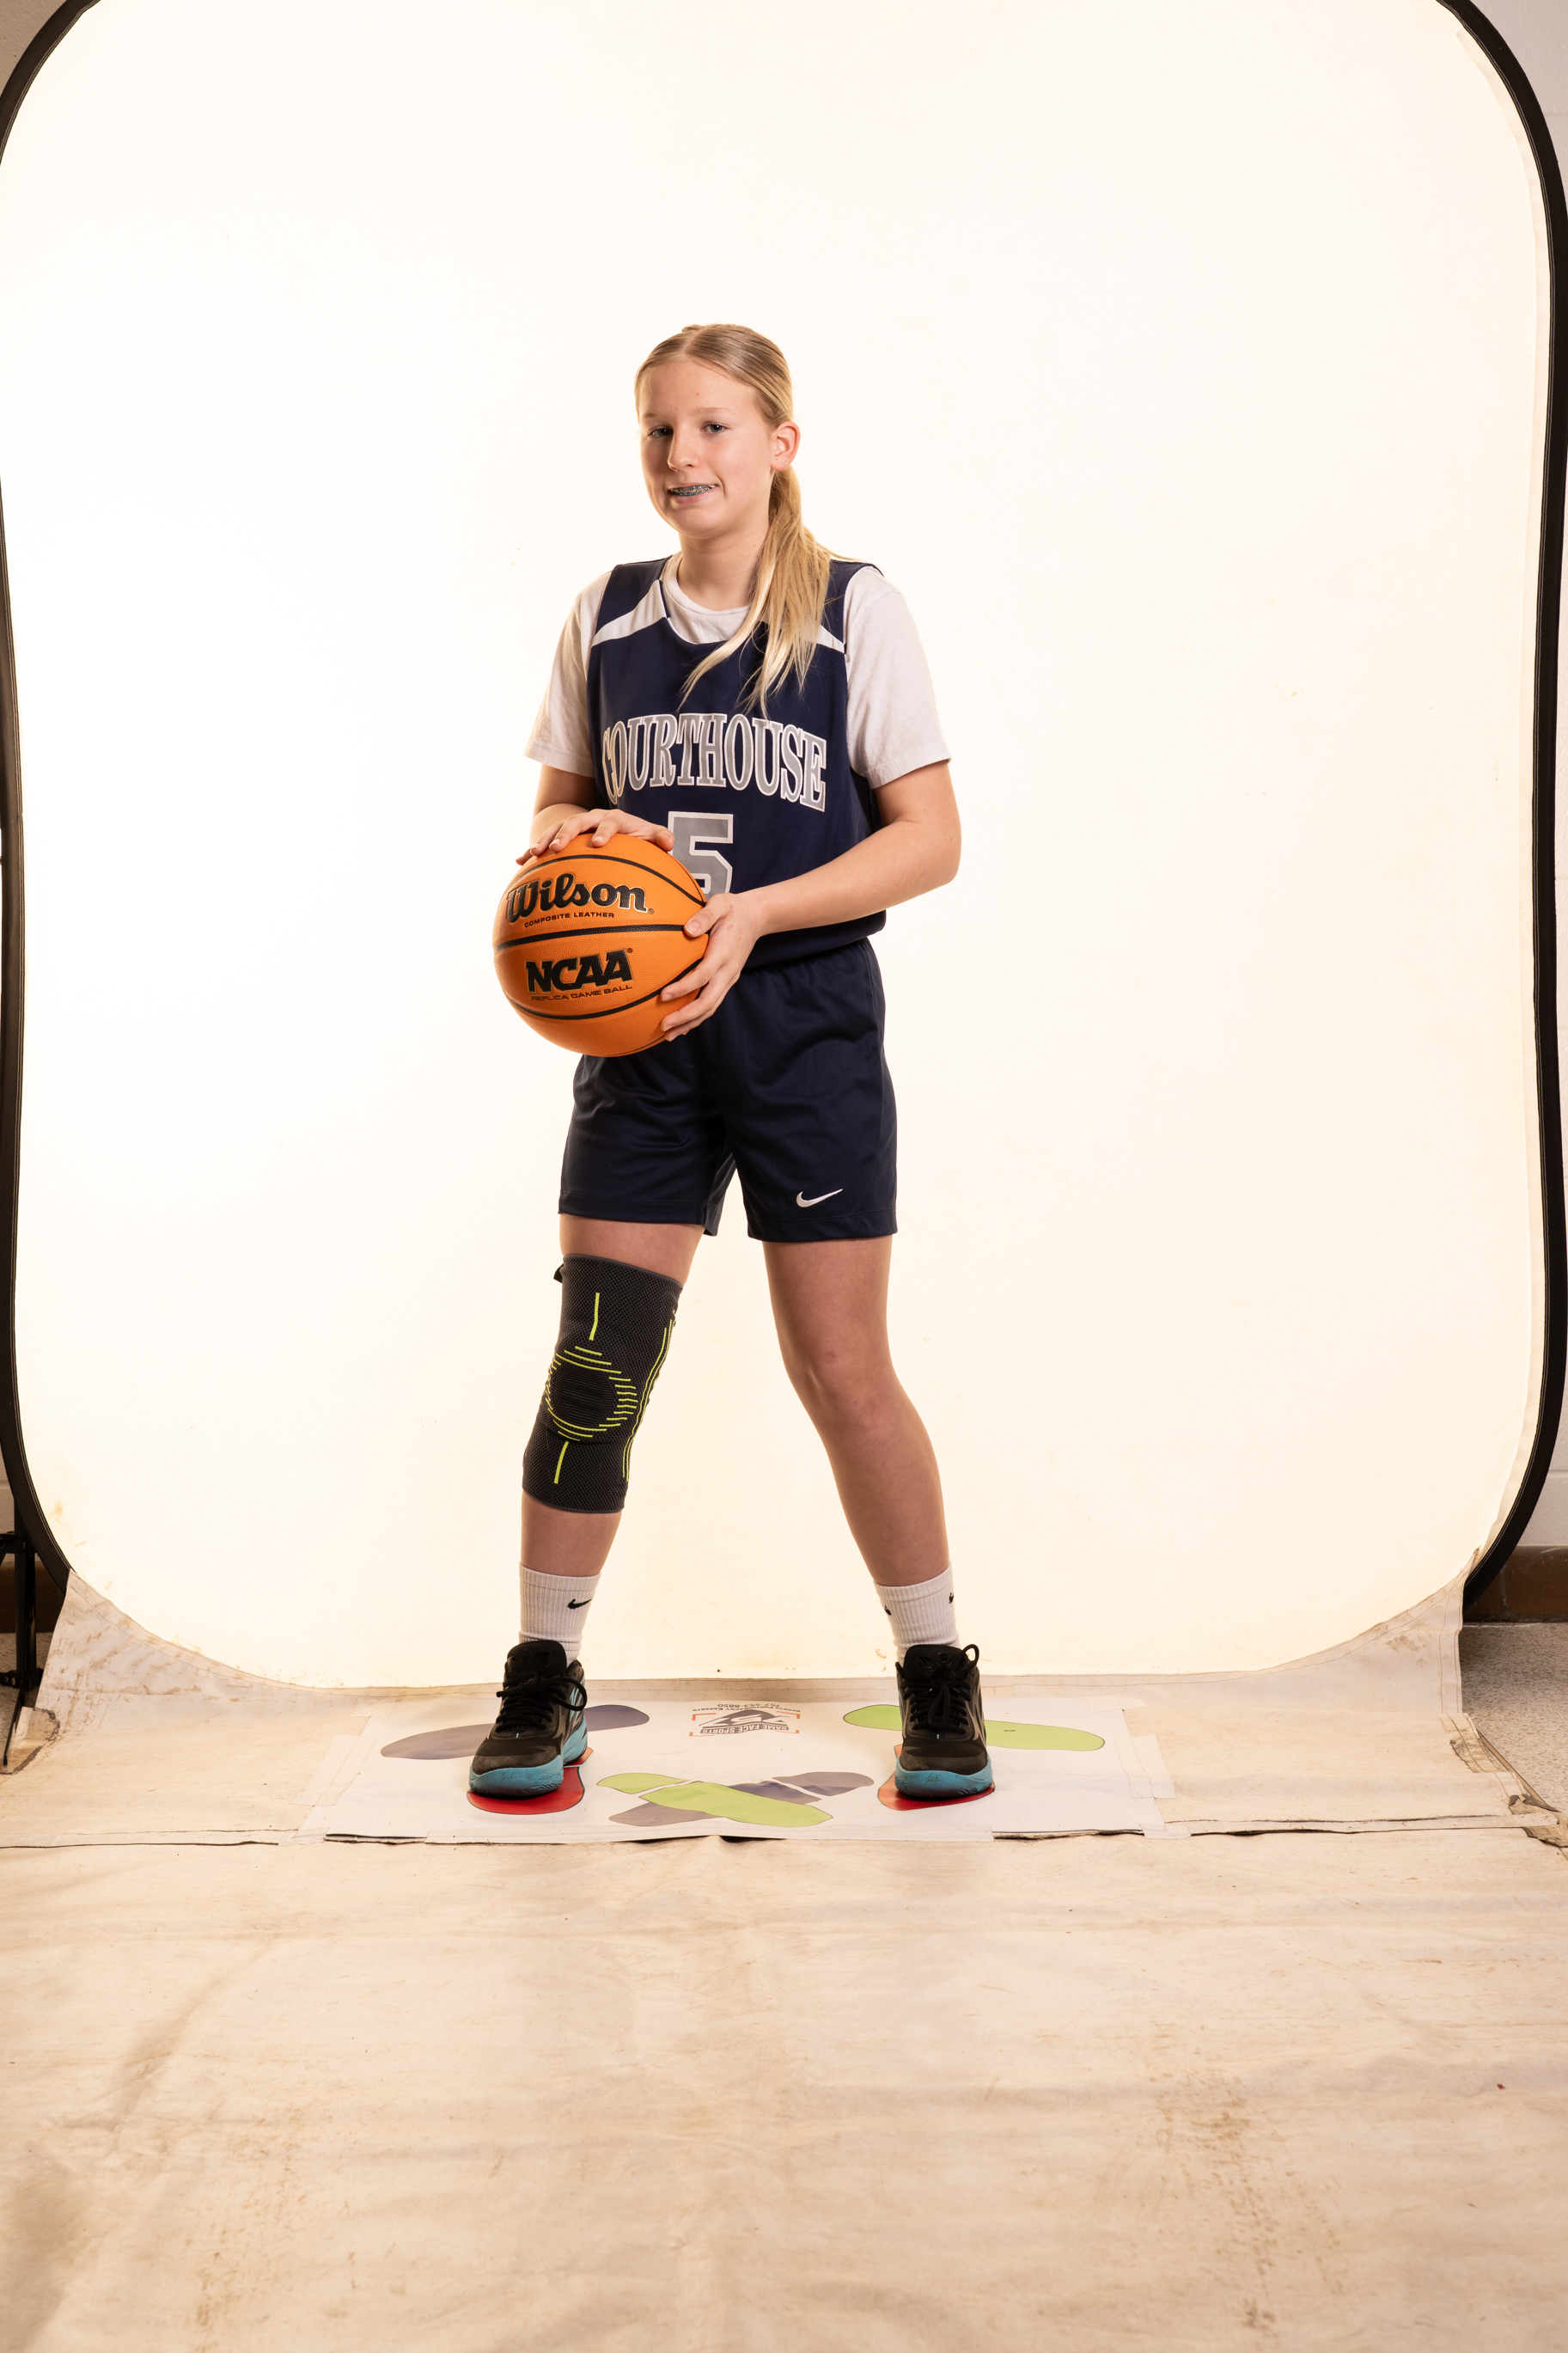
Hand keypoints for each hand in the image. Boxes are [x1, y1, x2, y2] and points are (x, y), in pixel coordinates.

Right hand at [516, 806, 673, 865]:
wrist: (616, 830)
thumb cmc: (637, 837)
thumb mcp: (650, 836)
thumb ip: (659, 838)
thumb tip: (670, 843)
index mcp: (614, 819)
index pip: (609, 821)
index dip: (603, 831)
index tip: (598, 844)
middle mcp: (592, 819)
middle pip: (576, 822)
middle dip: (566, 833)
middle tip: (558, 848)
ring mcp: (575, 827)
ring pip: (556, 829)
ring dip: (545, 840)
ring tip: (534, 854)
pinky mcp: (562, 838)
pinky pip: (545, 843)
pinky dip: (532, 852)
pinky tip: (519, 863)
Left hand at [657, 891, 763, 1039]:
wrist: (756, 918)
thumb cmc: (733, 910)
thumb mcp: (720, 904)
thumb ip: (705, 915)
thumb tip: (687, 929)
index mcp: (724, 953)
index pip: (703, 975)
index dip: (684, 988)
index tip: (663, 995)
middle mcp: (728, 971)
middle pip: (708, 1002)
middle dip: (686, 1017)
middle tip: (664, 1026)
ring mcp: (729, 979)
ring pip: (710, 1007)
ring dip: (690, 1023)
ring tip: (668, 1035)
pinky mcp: (726, 982)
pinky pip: (711, 1003)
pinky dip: (696, 1017)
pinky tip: (681, 1026)